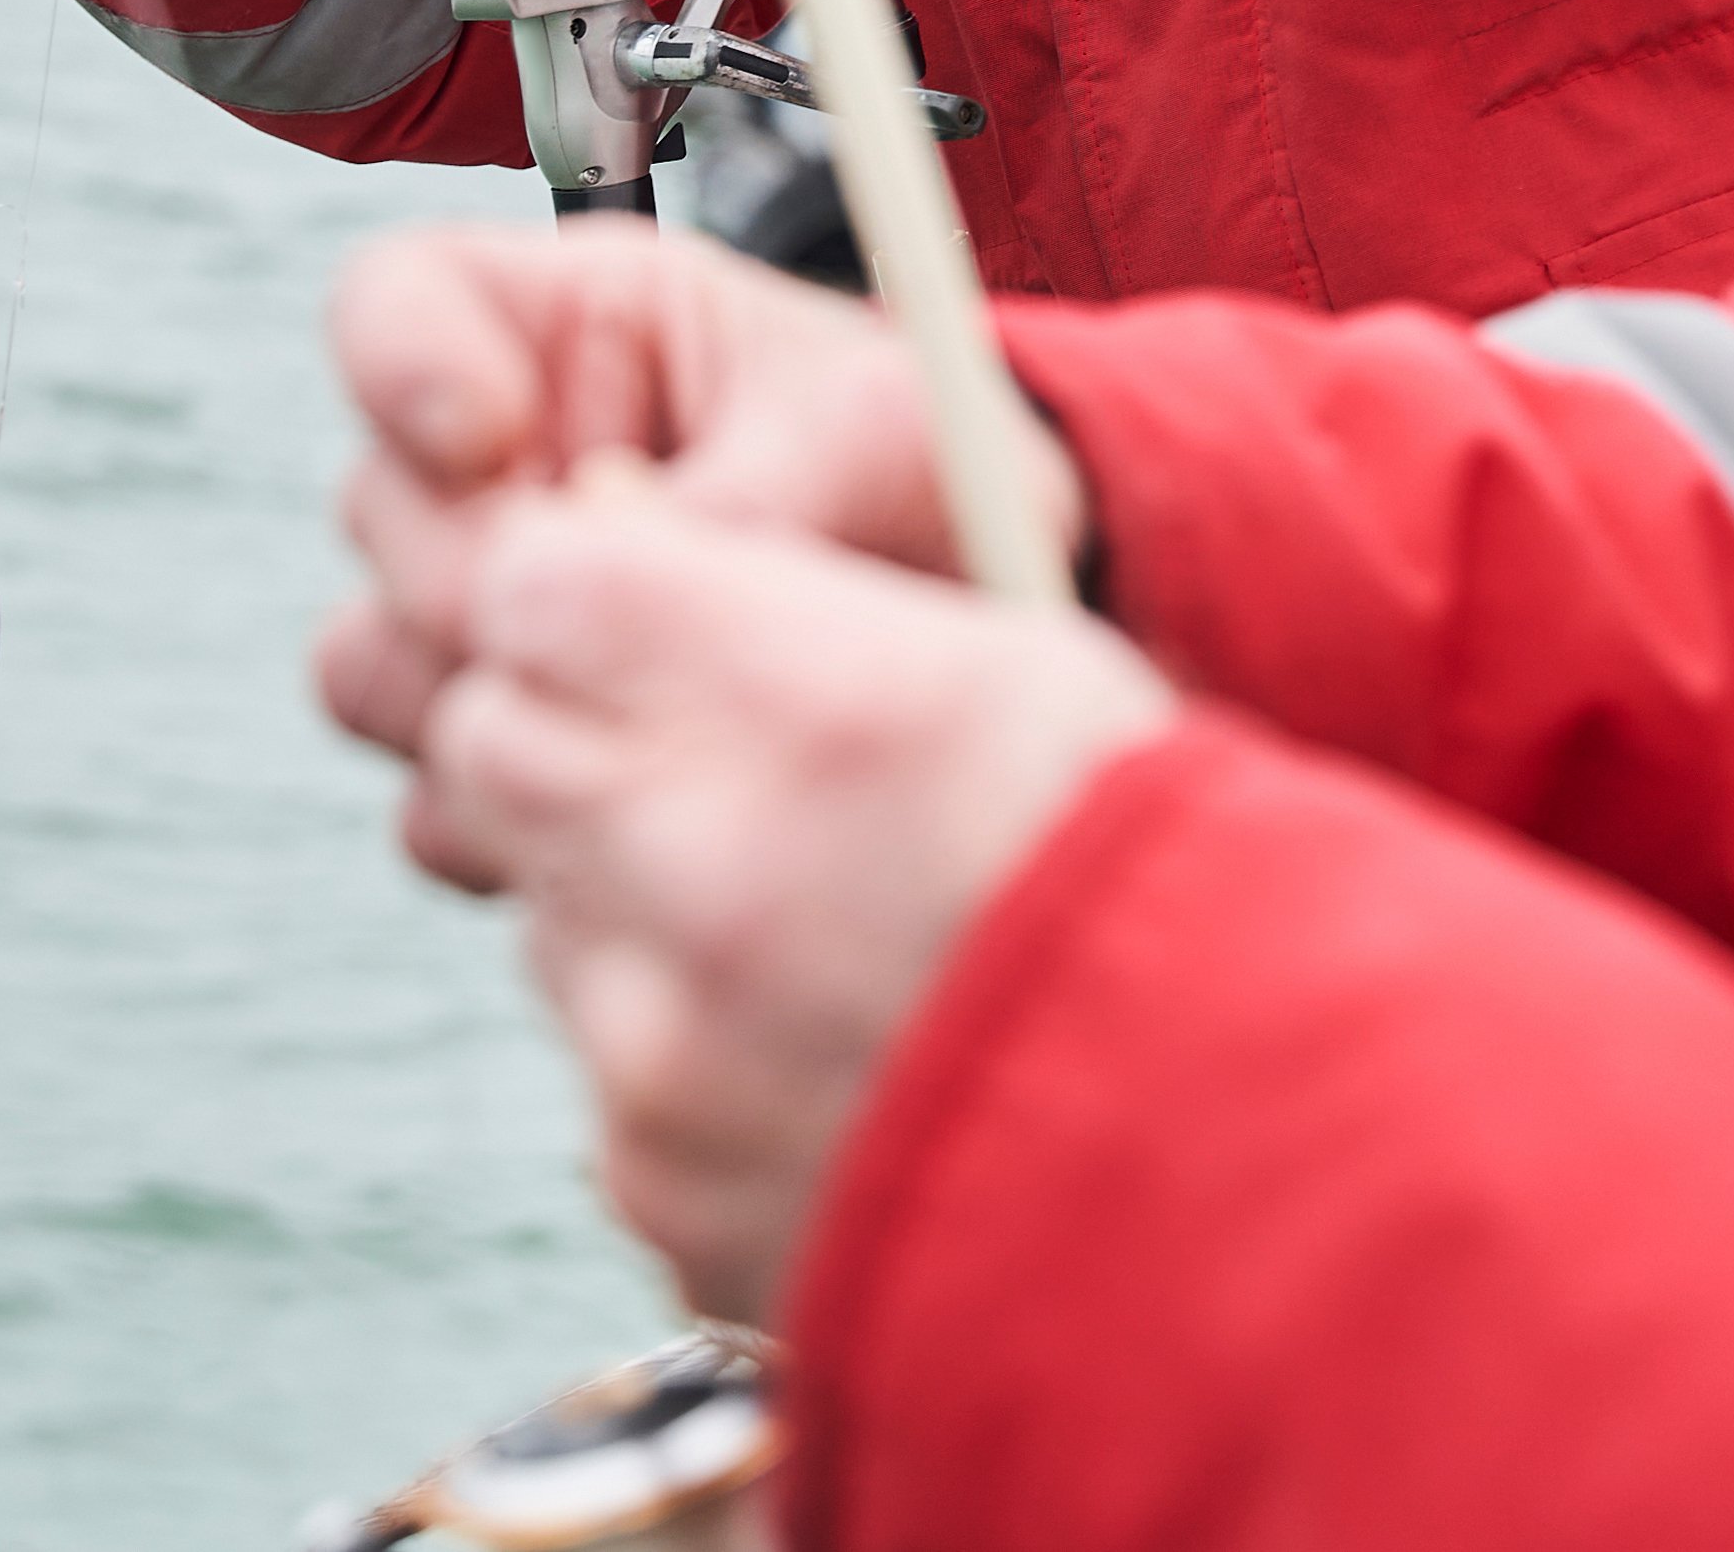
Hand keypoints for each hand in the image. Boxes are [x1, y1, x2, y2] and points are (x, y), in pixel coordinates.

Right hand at [315, 226, 1088, 883]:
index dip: (401, 364)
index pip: (397, 302)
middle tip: (615, 621)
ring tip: (649, 722)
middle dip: (481, 579)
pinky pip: (436, 803)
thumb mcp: (885, 437)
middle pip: (377, 507)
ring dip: (484, 709)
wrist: (992, 630)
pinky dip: (515, 827)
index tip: (489, 438)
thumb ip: (745, 498)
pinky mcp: (514, 746)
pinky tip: (643, 817)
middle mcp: (504, 468)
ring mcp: (491, 615)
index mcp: (576, 332)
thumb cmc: (940, 472)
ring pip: (376, 664)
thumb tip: (618, 581)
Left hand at [419, 465, 1173, 1329]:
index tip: (622, 607)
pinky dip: (685, 1054)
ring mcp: (664, 1049)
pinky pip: (608, 1071)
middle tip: (685, 759)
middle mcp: (707, 873)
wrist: (1240, 1166)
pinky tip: (822, 1058)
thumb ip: (793, 610)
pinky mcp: (658, 1182)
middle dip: (571, 735)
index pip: (539, 587)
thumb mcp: (1013, 665)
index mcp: (815, 706)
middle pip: (493, 743)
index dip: (576, 589)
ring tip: (810, 936)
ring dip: (632, 902)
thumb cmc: (1143, 878)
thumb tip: (605, 552)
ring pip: (549, 908)